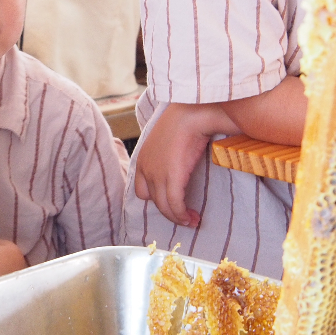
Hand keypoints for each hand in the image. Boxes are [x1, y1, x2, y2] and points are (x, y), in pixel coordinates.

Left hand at [134, 103, 236, 226]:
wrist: (191, 114)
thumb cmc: (184, 122)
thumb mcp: (167, 140)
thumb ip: (167, 155)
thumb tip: (179, 163)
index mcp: (142, 160)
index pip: (142, 190)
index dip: (158, 199)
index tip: (173, 203)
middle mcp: (145, 169)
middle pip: (154, 202)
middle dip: (170, 212)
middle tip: (186, 217)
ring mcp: (157, 175)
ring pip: (165, 207)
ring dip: (179, 217)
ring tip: (192, 220)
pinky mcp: (171, 178)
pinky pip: (175, 205)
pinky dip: (183, 215)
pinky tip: (193, 218)